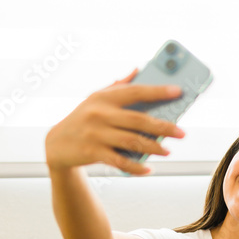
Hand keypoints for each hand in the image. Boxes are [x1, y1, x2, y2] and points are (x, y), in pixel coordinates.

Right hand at [44, 70, 184, 175]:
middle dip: (163, 127)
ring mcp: (95, 134)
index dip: (158, 91)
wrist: (56, 144)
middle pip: (138, 120)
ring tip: (168, 151)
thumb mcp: (95, 99)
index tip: (178, 91)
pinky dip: (137, 167)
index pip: (135, 91)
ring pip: (132, 142)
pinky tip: (149, 169)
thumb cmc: (84, 118)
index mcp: (103, 97)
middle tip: (182, 133)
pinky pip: (120, 161)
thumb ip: (118, 86)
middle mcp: (99, 114)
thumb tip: (138, 69)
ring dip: (153, 148)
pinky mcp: (92, 152)